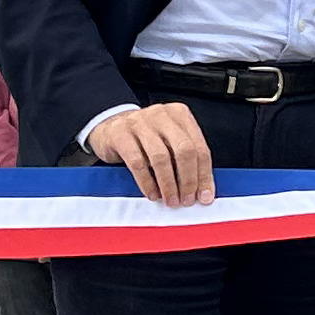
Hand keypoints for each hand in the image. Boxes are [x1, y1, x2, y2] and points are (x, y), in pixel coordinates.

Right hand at [86, 101, 214, 204]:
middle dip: (188, 180)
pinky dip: (147, 183)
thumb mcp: (169, 141)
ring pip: (161, 157)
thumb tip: (203, 191)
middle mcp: (162, 115)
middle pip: (184, 150)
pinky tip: (152, 194)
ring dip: (168, 184)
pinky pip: (137, 163)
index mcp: (180, 114)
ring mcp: (139, 122)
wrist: (110, 128)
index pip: (199, 147)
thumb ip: (186, 159)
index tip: (204, 196)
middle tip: (187, 200)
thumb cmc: (146, 138)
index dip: (204, 175)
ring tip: (171, 200)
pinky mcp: (120, 134)